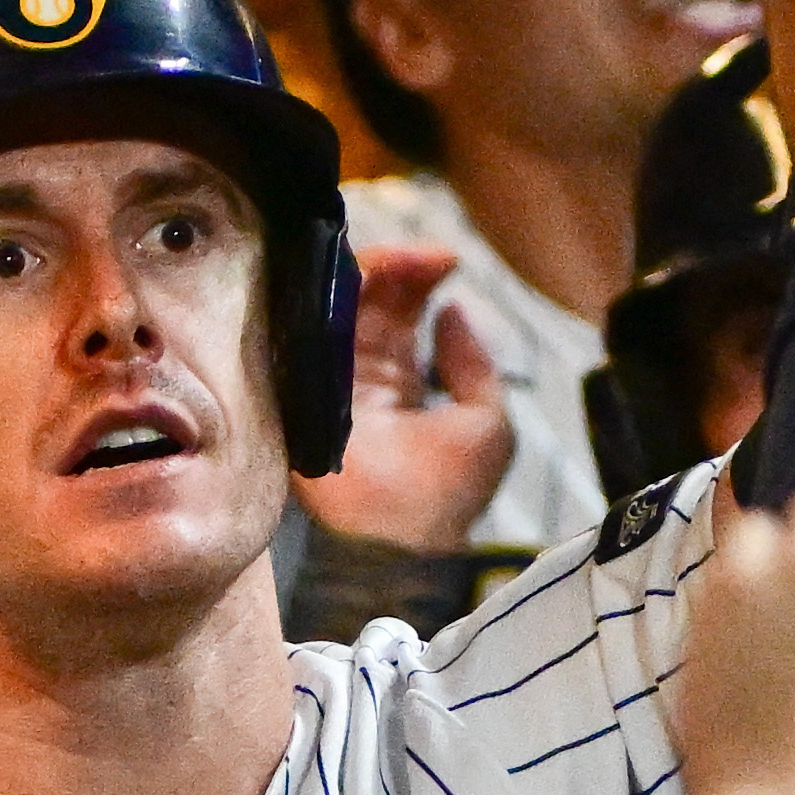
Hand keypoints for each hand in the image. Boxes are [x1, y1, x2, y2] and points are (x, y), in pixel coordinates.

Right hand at [299, 246, 513, 549]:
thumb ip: (474, 365)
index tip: (451, 260)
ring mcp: (332, 378)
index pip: (404, 314)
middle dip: (402, 268)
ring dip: (376, 273)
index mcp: (402, 382)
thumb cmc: (448, 493)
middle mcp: (362, 373)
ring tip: (408, 258)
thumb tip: (454, 309)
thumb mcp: (487, 423)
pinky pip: (315, 327)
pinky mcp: (307, 385)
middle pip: (373, 300)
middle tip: (428, 255)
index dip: (424, 280)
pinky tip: (368, 274)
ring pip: (343, 306)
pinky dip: (337, 296)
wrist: (397, 539)